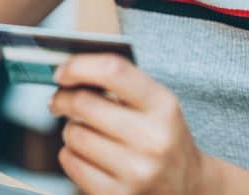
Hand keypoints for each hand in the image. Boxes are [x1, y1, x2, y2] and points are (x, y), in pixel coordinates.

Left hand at [49, 54, 210, 194]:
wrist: (188, 187)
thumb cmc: (162, 137)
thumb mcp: (156, 104)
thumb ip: (120, 83)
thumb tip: (68, 72)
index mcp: (163, 106)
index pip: (113, 72)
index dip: (79, 66)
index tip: (61, 71)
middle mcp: (153, 139)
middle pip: (84, 104)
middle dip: (63, 98)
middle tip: (60, 100)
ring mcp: (137, 171)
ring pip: (74, 135)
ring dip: (71, 130)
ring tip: (86, 132)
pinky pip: (71, 162)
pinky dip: (70, 154)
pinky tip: (86, 154)